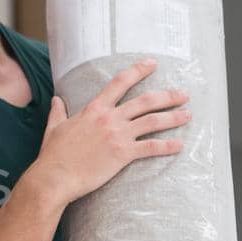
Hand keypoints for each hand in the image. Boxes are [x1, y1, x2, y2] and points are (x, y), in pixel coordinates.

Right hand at [30, 59, 189, 204]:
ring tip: (188, 115)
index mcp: (94, 109)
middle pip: (145, 101)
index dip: (138, 70)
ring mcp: (118, 135)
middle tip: (183, 94)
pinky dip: (167, 146)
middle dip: (167, 96)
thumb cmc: (53, 155)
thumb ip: (57, 112)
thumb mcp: (53, 128)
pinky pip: (150, 148)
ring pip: (152, 121)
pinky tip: (179, 145)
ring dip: (173, 117)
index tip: (152, 63)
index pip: (120, 82)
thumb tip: (56, 100)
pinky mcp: (122, 154)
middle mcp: (109, 118)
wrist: (55, 176)